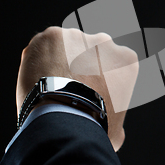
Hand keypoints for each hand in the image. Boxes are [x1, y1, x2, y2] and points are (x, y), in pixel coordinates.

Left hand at [17, 27, 138, 150]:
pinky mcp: (53, 35)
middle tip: (69, 88)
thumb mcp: (118, 126)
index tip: (91, 91)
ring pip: (66, 46)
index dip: (101, 79)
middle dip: (81, 65)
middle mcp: (106, 42)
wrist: (66, 120)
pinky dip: (38, 59)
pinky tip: (37, 79)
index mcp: (126, 60)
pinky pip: (44, 45)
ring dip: (60, 61)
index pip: (115, 64)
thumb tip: (113, 129)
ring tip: (49, 85)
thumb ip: (116, 115)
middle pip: (91, 51)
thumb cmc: (94, 127)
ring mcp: (78, 36)